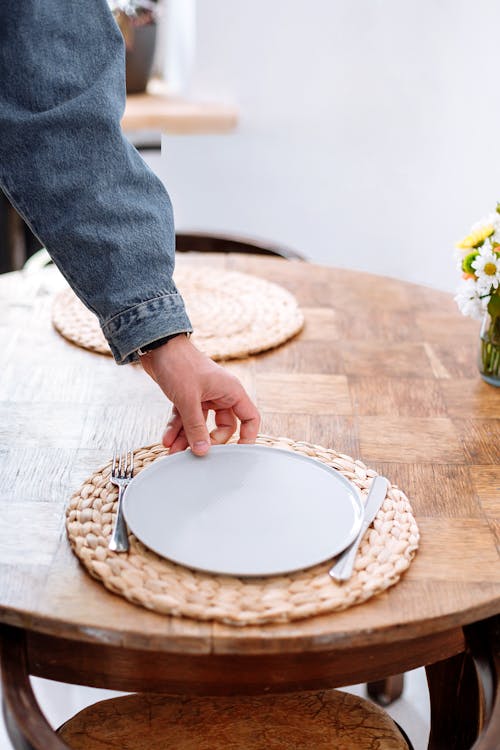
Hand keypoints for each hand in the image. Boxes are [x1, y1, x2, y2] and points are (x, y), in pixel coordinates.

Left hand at [140, 335, 259, 455]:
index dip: (248, 437)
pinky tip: (167, 439)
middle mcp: (220, 394)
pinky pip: (186, 418)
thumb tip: (203, 451)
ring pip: (201, 424)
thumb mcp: (188, 400)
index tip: (237, 453)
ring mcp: (204, 396)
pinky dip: (177, 428)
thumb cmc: (179, 363)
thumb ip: (196, 427)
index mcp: (231, 391)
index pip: (250, 418)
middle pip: (224, 426)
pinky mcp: (188, 396)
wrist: (157, 345)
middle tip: (197, 452)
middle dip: (208, 440)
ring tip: (174, 452)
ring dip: (188, 438)